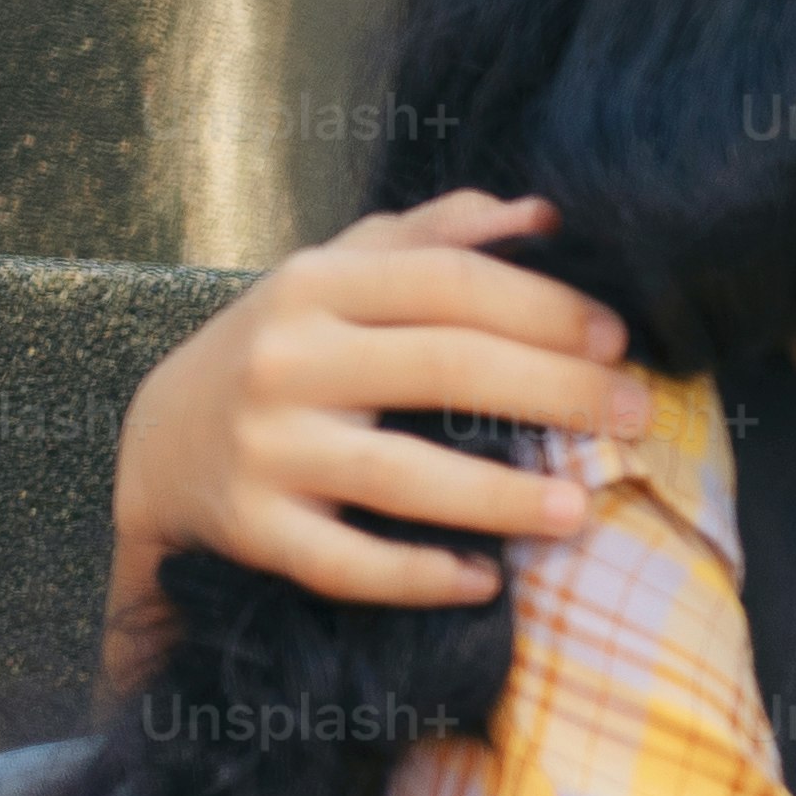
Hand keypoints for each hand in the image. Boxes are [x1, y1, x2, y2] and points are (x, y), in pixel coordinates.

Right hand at [107, 191, 642, 673]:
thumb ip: (434, 237)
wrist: (160, 445)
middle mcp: (288, 359)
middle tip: (635, 415)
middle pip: (444, 367)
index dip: (543, 307)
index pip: (450, 282)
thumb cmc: (285, 349)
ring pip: (401, 474)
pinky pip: (346, 564)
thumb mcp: (339, 275)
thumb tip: (544, 214)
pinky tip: (484, 581)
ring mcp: (267, 449)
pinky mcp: (254, 530)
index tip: (618, 338)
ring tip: (581, 509)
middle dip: (554, 390)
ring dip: (500, 496)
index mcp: (318, 285)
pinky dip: (418, 576)